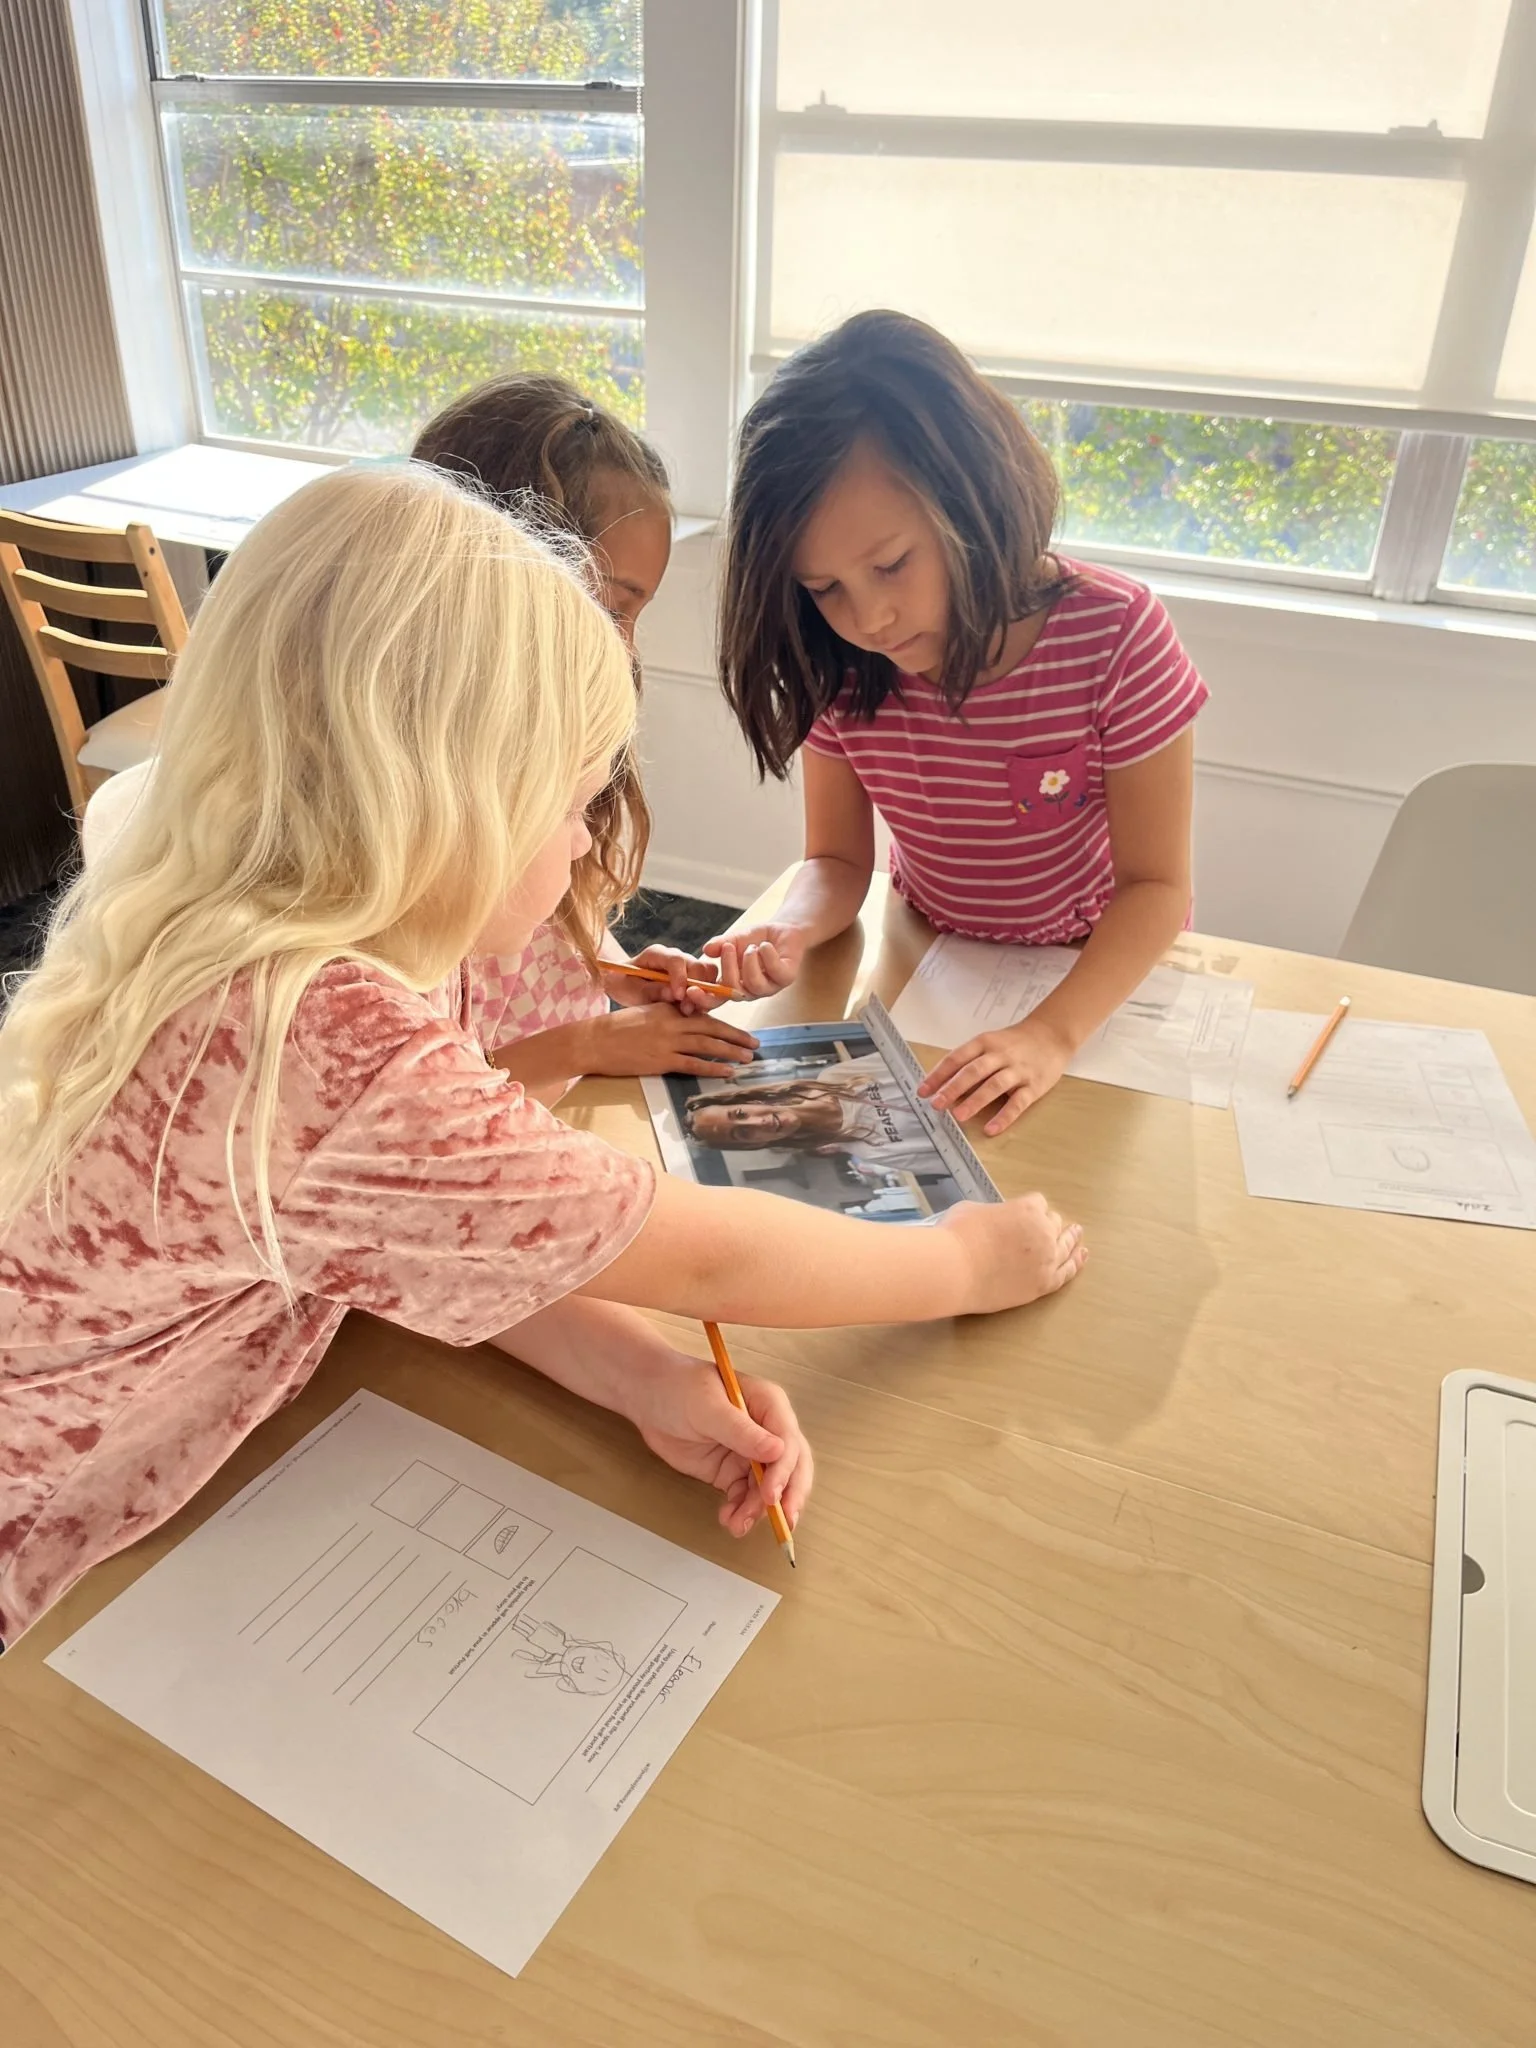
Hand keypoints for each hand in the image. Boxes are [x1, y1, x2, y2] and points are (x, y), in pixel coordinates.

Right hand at [584, 1003, 758, 1078]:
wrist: (593, 1041)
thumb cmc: (614, 1029)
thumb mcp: (643, 1014)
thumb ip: (665, 1016)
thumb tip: (684, 1024)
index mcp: (668, 1008)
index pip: (702, 1014)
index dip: (723, 1022)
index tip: (737, 1030)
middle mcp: (672, 1022)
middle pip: (712, 1028)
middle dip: (736, 1036)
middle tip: (755, 1043)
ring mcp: (668, 1042)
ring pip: (708, 1045)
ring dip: (731, 1051)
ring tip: (748, 1057)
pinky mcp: (662, 1060)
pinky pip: (694, 1064)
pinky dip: (713, 1067)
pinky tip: (728, 1071)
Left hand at [610, 945, 734, 1014]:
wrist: (624, 984)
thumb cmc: (624, 984)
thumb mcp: (630, 990)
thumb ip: (650, 991)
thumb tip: (672, 994)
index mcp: (657, 954)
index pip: (676, 960)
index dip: (680, 978)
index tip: (678, 996)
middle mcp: (676, 958)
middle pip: (699, 966)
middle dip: (697, 988)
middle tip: (686, 1008)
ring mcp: (687, 968)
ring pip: (709, 975)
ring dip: (704, 994)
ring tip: (688, 1010)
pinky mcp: (694, 981)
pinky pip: (709, 987)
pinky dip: (705, 1000)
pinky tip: (692, 1011)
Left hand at [630, 1360, 813, 1537]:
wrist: (648, 1398)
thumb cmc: (678, 1388)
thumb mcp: (708, 1407)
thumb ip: (741, 1431)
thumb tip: (778, 1450)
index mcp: (768, 1404)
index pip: (788, 1440)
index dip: (784, 1470)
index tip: (771, 1494)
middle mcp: (765, 1430)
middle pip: (791, 1466)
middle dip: (788, 1495)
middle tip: (781, 1521)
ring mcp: (749, 1453)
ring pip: (768, 1488)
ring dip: (758, 1510)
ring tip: (738, 1524)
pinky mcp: (732, 1472)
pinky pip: (744, 1496)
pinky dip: (741, 1511)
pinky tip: (730, 1520)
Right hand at [703, 922, 806, 999]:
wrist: (783, 929)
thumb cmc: (755, 938)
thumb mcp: (733, 939)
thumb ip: (719, 945)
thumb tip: (706, 950)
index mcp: (734, 986)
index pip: (716, 999)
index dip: (703, 999)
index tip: (691, 989)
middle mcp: (751, 991)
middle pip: (733, 992)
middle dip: (728, 968)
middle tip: (728, 946)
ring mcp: (770, 987)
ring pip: (754, 984)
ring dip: (749, 962)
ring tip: (752, 947)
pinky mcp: (787, 978)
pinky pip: (775, 972)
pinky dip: (767, 955)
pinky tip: (765, 946)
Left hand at [919, 1016, 1073, 1134]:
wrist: (1052, 1035)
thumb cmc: (1015, 1042)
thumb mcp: (990, 1043)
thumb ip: (969, 1060)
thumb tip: (941, 1083)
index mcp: (985, 1043)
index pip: (957, 1058)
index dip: (939, 1075)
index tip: (923, 1091)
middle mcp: (1001, 1055)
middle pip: (974, 1071)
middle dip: (953, 1088)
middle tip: (937, 1104)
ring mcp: (1018, 1071)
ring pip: (995, 1085)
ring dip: (976, 1101)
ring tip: (959, 1116)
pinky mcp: (1034, 1086)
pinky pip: (1018, 1103)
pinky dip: (1004, 1117)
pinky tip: (991, 1129)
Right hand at [938, 1195, 1086, 1312]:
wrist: (954, 1270)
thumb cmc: (957, 1236)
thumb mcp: (972, 1209)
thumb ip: (992, 1213)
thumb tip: (993, 1220)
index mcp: (1027, 1209)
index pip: (1039, 1203)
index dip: (1030, 1208)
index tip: (1022, 1214)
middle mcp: (1043, 1232)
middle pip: (1054, 1223)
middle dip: (1048, 1223)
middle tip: (1044, 1226)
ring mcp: (1046, 1260)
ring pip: (1065, 1246)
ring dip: (1071, 1239)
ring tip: (1077, 1235)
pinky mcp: (1042, 1284)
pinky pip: (1066, 1272)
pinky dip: (1075, 1264)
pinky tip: (1081, 1257)